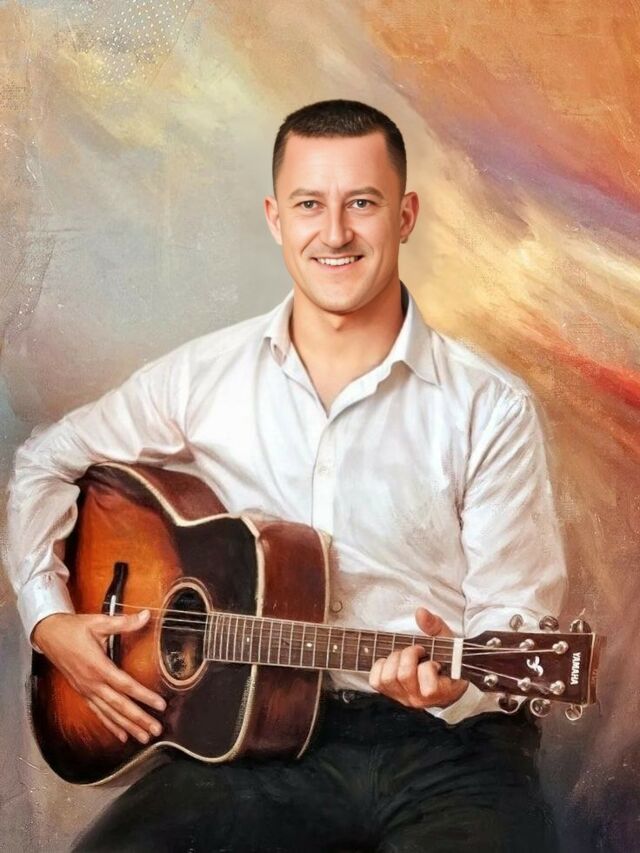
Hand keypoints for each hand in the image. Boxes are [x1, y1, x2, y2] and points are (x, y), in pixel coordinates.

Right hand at [32, 611, 165, 743]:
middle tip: (156, 729)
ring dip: (128, 726)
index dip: (144, 696)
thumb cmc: (73, 629)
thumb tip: (146, 615)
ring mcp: (87, 690)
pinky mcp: (83, 692)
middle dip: (139, 719)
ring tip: (144, 738)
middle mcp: (92, 682)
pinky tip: (122, 735)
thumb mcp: (99, 622)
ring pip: (110, 713)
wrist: (49, 635)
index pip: (125, 685)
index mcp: (98, 666)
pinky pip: (98, 712)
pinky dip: (111, 725)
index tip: (160, 704)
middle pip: (119, 705)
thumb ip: (124, 622)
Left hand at [368, 606, 467, 708]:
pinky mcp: (390, 694)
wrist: (439, 677)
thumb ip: (435, 626)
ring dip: (394, 659)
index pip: (429, 687)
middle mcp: (420, 699)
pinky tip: (392, 662)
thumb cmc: (446, 660)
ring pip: (388, 678)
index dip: (428, 667)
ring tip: (404, 656)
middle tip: (417, 651)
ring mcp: (403, 698)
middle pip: (404, 676)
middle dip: (408, 655)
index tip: (433, 659)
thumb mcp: (447, 641)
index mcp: (442, 692)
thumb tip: (420, 612)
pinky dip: (380, 666)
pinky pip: (376, 681)